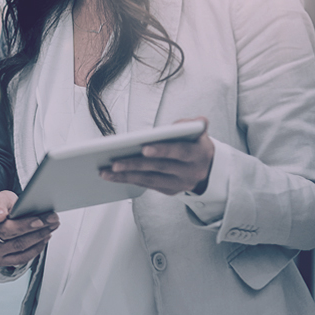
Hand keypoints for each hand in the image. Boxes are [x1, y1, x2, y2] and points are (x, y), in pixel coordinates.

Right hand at [0, 191, 57, 268]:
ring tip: (51, 227)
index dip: (23, 225)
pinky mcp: (2, 260)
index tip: (39, 220)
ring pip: (20, 248)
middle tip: (52, 220)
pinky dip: (35, 249)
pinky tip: (43, 239)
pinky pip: (22, 258)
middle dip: (37, 229)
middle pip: (14, 238)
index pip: (4, 227)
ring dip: (39, 238)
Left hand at [100, 117, 214, 194]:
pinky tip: (113, 176)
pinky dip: (129, 180)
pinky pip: (147, 185)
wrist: (208, 167)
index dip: (162, 150)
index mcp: (198, 154)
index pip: (180, 152)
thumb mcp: (199, 131)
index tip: (144, 148)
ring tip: (106, 171)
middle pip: (159, 168)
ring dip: (126, 176)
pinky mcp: (170, 190)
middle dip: (135, 165)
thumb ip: (192, 124)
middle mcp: (190, 172)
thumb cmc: (195, 143)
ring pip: (150, 180)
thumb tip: (178, 125)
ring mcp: (180, 184)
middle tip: (114, 163)